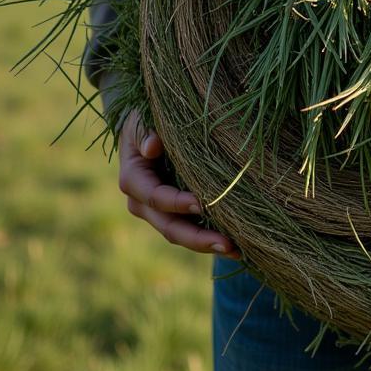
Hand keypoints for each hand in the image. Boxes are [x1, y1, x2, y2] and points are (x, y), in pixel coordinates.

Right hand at [117, 108, 239, 257]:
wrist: (148, 129)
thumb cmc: (147, 120)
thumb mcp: (142, 119)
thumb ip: (145, 130)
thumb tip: (152, 146)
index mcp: (133, 179)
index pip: (155, 197)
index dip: (177, 203)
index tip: (202, 203)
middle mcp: (142, 203)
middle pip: (169, 227)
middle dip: (198, 238)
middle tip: (227, 244)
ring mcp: (158, 213)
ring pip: (181, 235)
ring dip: (207, 244)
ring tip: (238, 251)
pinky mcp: (175, 214)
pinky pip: (192, 230)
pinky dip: (211, 238)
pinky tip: (237, 245)